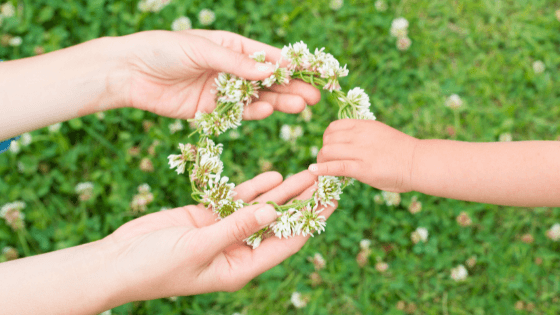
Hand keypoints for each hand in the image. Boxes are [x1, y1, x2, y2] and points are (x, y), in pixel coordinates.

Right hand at [104, 171, 336, 303]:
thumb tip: (274, 212)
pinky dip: (255, 187)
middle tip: (327, 179)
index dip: (312, 220)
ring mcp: (224, 231)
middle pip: (280, 222)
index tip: (332, 201)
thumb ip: (236, 227)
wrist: (118, 260)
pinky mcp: (209, 216)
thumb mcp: (198, 247)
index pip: (287, 241)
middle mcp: (238, 250)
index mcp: (241, 267)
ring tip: (309, 172)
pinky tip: (275, 175)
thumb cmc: (155, 266)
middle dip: (304, 202)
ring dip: (284, 191)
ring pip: (262, 207)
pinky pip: (238, 199)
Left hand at [119, 30, 320, 119]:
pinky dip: (253, 112)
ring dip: (279, 101)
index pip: (269, 56)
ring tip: (299, 106)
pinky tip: (267, 110)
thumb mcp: (201, 50)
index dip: (294, 64)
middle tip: (314, 97)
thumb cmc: (164, 50)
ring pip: (258, 98)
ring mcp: (223, 90)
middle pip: (269, 80)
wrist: (129, 72)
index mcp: (232, 46)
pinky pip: (238, 113)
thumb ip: (235, 63)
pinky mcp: (211, 110)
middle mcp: (231, 69)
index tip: (317, 71)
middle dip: (292, 87)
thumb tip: (271, 71)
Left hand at [308, 119, 418, 192]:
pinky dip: (321, 168)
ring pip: (328, 151)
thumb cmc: (402, 152)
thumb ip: (364, 136)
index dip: (327, 138)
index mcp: (365, 125)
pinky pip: (336, 166)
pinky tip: (314, 170)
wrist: (419, 163)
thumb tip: (347, 142)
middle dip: (324, 150)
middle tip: (328, 161)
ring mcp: (361, 152)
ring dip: (322, 160)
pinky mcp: (362, 168)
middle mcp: (360, 135)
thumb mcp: (380, 134)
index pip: (334, 126)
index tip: (331, 147)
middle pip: (328, 139)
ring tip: (324, 168)